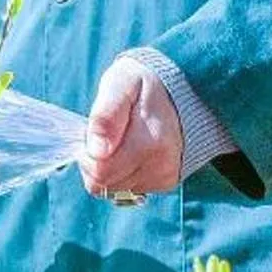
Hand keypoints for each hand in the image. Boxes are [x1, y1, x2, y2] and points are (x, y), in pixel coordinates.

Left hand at [80, 54, 183, 200]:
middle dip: (94, 162)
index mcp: (149, 142)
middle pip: (104, 183)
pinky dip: (122, 172)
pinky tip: (131, 149)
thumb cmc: (143, 83)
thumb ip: (106, 116)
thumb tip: (97, 151)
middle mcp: (160, 164)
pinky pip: (128, 188)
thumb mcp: (121, 84)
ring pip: (113, 188)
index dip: (86, 155)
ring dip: (107, 168)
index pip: (100, 171)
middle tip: (103, 135)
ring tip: (119, 140)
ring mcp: (164, 175)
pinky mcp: (165, 181)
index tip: (92, 133)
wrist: (184, 88)